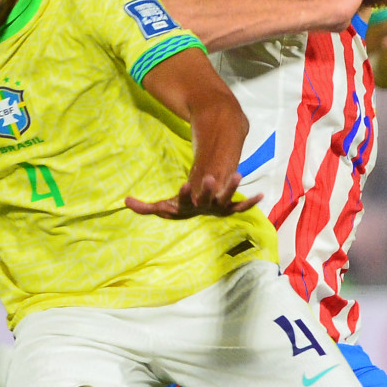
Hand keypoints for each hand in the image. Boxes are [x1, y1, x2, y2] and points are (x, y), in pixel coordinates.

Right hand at [125, 172, 263, 219]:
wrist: (199, 212)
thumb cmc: (181, 207)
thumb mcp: (164, 206)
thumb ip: (145, 208)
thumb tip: (125, 202)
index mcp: (188, 209)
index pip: (184, 202)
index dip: (184, 195)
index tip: (184, 184)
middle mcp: (204, 210)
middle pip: (207, 201)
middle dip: (210, 190)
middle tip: (211, 177)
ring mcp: (219, 209)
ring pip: (226, 201)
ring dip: (232, 189)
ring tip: (238, 174)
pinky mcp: (230, 208)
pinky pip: (241, 207)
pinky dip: (250, 203)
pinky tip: (261, 195)